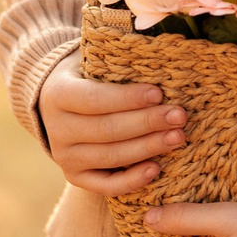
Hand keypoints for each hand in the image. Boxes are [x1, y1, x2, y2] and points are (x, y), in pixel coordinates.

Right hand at [38, 51, 184, 195]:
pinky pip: (105, 185)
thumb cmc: (89, 75)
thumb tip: (159, 51)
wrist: (58, 103)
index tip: (158, 93)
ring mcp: (65, 156)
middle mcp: (57, 129)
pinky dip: (131, 180)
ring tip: (178, 137)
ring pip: (110, 157)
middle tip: (179, 116)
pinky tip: (156, 169)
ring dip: (147, 148)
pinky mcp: (75, 176)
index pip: (95, 100)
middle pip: (107, 130)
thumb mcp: (94, 59)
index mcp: (58, 95)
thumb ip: (118, 58)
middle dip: (147, 123)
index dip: (127, 98)